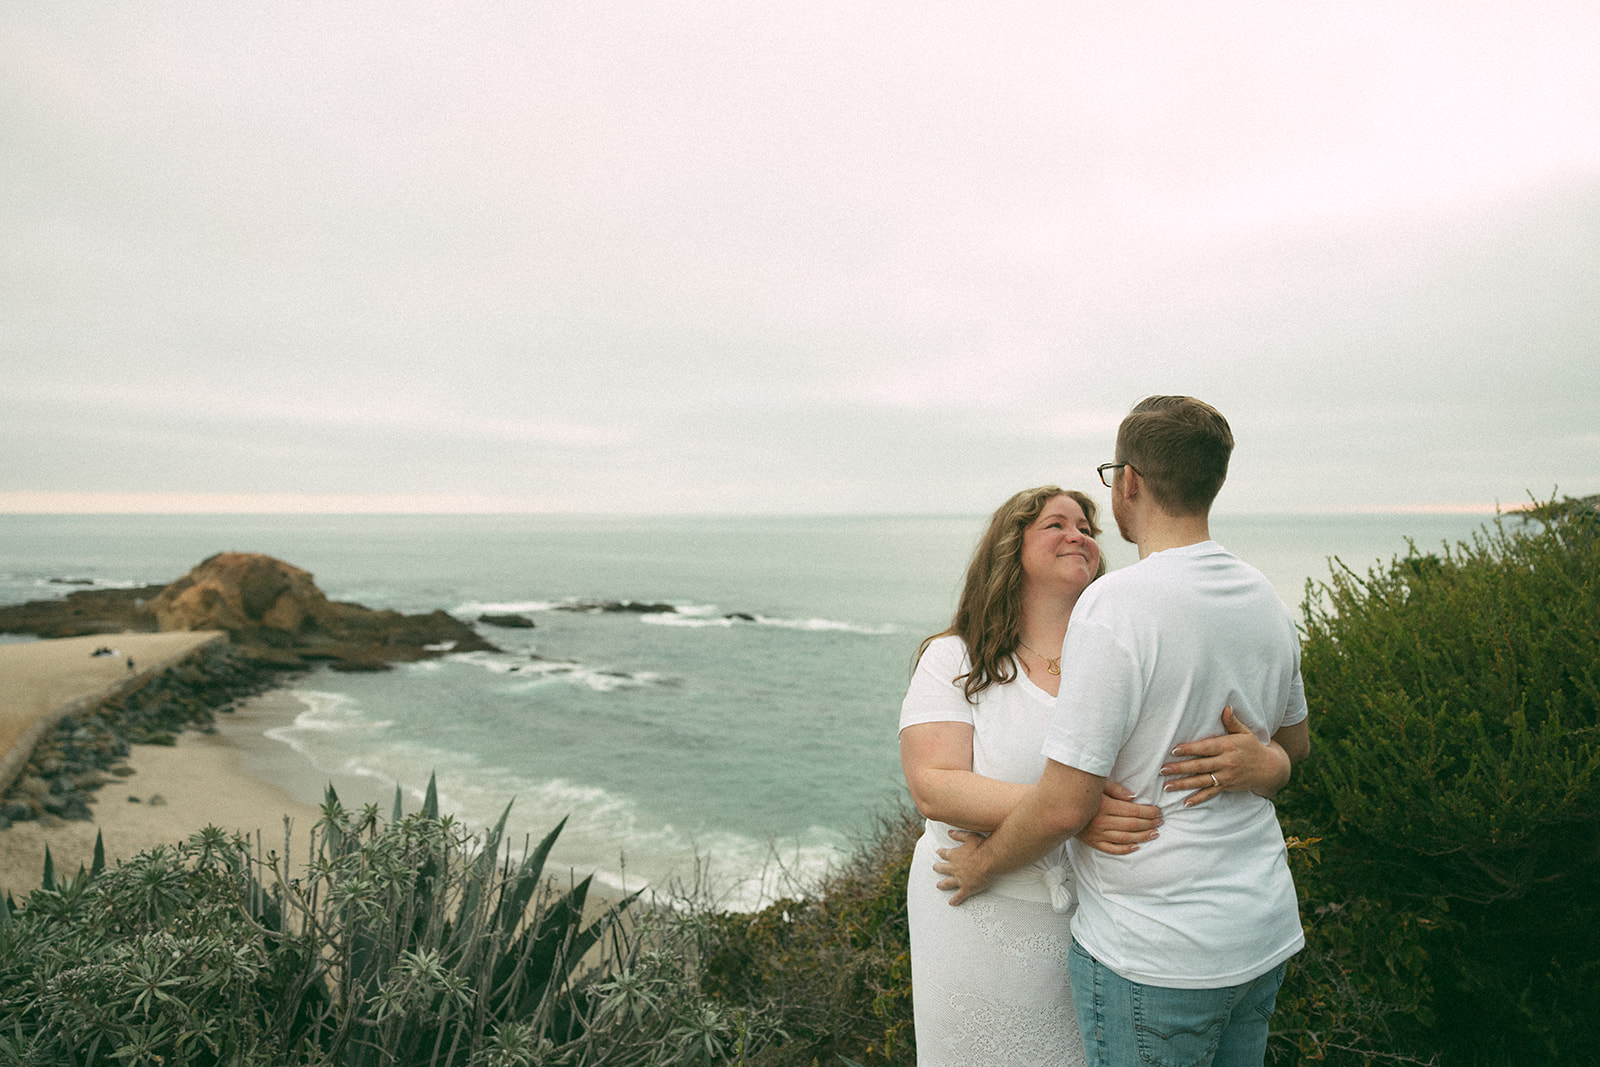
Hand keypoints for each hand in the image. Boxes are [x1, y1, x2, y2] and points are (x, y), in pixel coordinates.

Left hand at [932, 828, 992, 904]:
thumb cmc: (982, 847)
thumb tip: (949, 832)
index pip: (945, 853)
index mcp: (955, 855)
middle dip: (938, 867)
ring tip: (938, 886)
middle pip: (943, 868)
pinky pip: (959, 896)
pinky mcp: (967, 888)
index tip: (938, 852)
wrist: (990, 861)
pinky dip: (955, 900)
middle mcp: (954, 868)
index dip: (941, 852)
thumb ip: (959, 835)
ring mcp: (959, 879)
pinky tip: (951, 903)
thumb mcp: (970, 837)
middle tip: (934, 867)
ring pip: (948, 883)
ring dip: (942, 884)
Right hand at [1078, 781, 1161, 854]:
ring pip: (1126, 838)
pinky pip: (1112, 849)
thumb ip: (1115, 789)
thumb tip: (1133, 797)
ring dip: (1143, 836)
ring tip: (1155, 833)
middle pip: (1132, 825)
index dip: (1148, 812)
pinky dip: (1126, 849)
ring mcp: (1097, 834)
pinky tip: (1137, 846)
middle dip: (1150, 823)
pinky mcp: (1093, 843)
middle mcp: (1101, 822)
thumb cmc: (1082, 794)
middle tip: (1161, 821)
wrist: (1060, 809)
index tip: (1159, 811)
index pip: (1133, 811)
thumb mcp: (1097, 786)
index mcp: (1104, 806)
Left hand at [1161, 706, 1290, 805]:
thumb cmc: (1253, 747)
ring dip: (1183, 784)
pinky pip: (1211, 793)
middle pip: (1199, 766)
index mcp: (1228, 746)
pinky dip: (1198, 799)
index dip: (1189, 749)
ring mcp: (1226, 776)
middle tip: (1162, 770)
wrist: (1270, 768)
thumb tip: (1225, 707)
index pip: (1205, 748)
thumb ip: (1232, 722)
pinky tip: (1186, 803)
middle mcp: (1226, 762)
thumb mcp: (1245, 732)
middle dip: (1180, 768)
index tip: (1174, 750)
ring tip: (1167, 786)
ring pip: (1201, 781)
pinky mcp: (1227, 786)